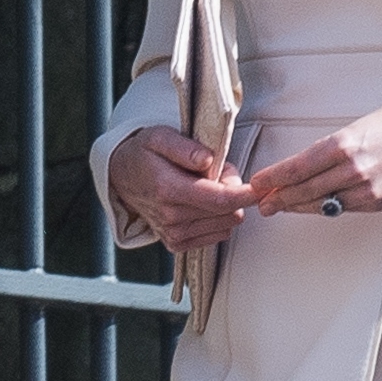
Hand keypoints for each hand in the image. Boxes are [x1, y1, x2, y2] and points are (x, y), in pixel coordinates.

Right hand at [107, 127, 257, 254]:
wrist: (120, 178)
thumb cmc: (143, 154)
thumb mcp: (159, 137)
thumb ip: (185, 147)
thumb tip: (208, 160)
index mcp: (169, 189)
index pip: (222, 199)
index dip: (248, 194)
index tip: (261, 187)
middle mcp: (171, 217)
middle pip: (230, 213)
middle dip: (233, 193)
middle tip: (216, 174)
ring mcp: (173, 234)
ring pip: (227, 225)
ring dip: (225, 207)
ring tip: (205, 188)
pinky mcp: (177, 244)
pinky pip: (217, 235)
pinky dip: (217, 219)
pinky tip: (201, 205)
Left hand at [248, 98, 381, 217]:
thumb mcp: (352, 129)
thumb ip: (325, 151)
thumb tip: (295, 169)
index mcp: (343, 145)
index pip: (296, 168)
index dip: (273, 179)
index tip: (256, 183)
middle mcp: (352, 170)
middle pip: (304, 190)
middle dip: (278, 198)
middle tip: (261, 202)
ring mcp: (365, 190)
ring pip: (320, 204)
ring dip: (296, 206)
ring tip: (278, 206)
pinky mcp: (375, 203)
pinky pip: (340, 208)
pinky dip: (322, 207)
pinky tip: (309, 205)